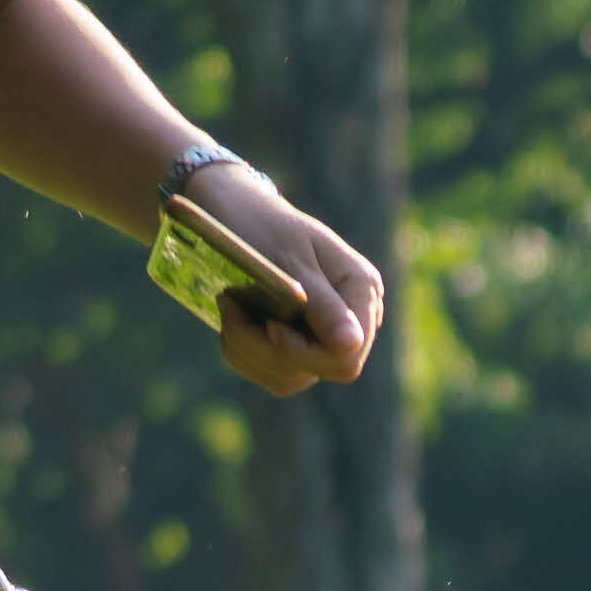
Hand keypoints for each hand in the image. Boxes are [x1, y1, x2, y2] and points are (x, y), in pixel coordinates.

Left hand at [173, 154, 385, 398]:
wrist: (233, 211)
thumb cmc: (261, 225)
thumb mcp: (290, 259)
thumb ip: (322, 303)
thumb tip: (351, 344)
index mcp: (361, 289)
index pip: (347, 355)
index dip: (304, 353)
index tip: (268, 325)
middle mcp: (351, 318)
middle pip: (320, 370)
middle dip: (266, 349)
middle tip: (230, 307)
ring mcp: (325, 336)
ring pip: (290, 379)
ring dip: (247, 349)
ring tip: (229, 304)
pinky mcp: (297, 348)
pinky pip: (272, 374)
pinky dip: (243, 352)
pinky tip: (232, 317)